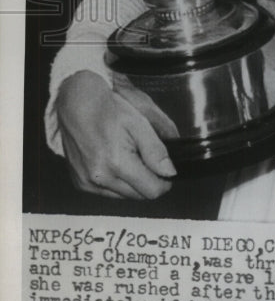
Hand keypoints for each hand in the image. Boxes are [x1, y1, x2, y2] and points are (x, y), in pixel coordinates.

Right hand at [56, 70, 178, 198]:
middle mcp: (99, 178)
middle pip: (138, 196)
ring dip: (131, 182)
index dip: (164, 181)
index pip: (151, 190)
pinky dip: (115, 181)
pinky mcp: (80, 183)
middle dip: (148, 180)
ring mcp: (87, 183)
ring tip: (128, 156)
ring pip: (123, 195)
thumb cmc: (109, 109)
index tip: (166, 170)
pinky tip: (114, 161)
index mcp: (116, 163)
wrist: (77, 103)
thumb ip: (156, 151)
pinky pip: (106, 192)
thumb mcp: (140, 124)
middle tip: (145, 157)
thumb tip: (170, 172)